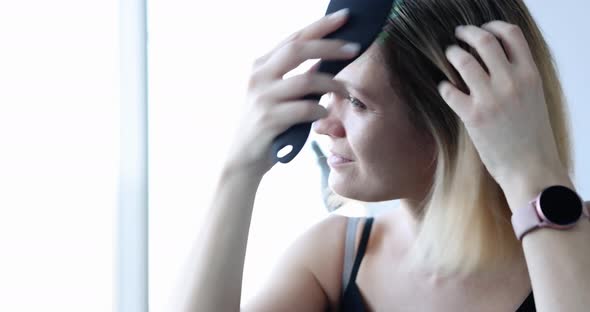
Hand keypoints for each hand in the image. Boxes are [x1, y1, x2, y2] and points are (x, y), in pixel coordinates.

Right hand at [224, 9, 359, 174]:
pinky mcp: (269, 120)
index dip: (320, 26)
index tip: (344, 16)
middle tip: (355, 47)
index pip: (294, 39)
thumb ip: (297, 76)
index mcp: (261, 66)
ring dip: (332, 83)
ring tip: (346, 90)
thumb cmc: (267, 125)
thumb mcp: (277, 95)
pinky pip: (305, 109)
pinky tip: (324, 112)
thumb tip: (327, 59)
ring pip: (306, 81)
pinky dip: (320, 109)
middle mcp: (259, 77)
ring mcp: (262, 98)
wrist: (243, 159)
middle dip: (330, 46)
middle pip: (298, 50)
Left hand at [437, 21, 563, 185]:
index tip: (481, 28)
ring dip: (452, 54)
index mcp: (530, 75)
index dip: (492, 26)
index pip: (511, 34)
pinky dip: (443, 85)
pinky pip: (450, 90)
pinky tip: (444, 88)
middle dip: (466, 33)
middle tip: (457, 36)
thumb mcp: (533, 98)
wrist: (531, 168)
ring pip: (464, 60)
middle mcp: (511, 82)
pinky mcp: (473, 116)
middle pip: (484, 40)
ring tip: (449, 56)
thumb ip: (518, 76)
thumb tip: (494, 60)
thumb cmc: (532, 136)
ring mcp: (491, 98)